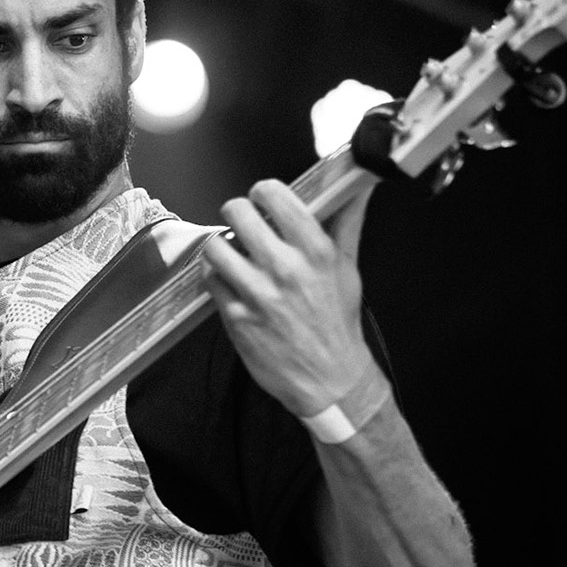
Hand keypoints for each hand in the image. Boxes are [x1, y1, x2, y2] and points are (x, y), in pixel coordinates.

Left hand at [198, 179, 377, 416]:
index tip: (263, 201)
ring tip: (234, 255)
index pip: (274, 195)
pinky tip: (231, 284)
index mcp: (316, 251)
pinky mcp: (236, 318)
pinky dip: (216, 278)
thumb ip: (347, 222)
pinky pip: (210, 280)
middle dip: (237, 214)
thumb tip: (357, 186)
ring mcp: (258, 294)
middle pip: (237, 212)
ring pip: (215, 245)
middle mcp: (285, 268)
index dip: (262, 193)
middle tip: (243, 226)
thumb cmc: (337, 322)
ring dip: (221, 247)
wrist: (330, 379)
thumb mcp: (348, 269)